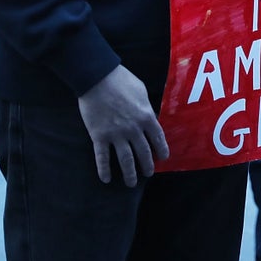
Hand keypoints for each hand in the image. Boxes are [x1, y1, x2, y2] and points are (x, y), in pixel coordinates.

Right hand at [77, 65, 169, 186]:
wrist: (97, 78)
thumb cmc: (121, 80)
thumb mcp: (141, 91)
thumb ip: (146, 107)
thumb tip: (150, 117)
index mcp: (146, 117)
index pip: (158, 138)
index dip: (161, 150)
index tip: (162, 158)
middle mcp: (133, 129)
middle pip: (143, 152)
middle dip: (147, 165)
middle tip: (148, 174)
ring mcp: (116, 134)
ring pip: (125, 159)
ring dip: (130, 173)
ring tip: (131, 183)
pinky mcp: (99, 136)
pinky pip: (102, 157)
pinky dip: (104, 170)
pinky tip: (106, 179)